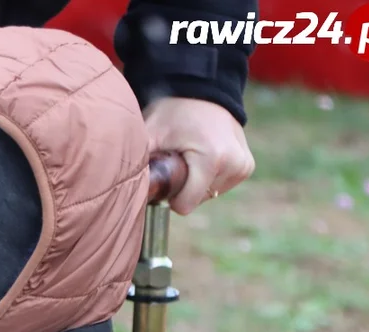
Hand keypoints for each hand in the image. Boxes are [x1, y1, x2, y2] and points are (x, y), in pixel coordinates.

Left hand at [143, 97, 254, 215]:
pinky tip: (203, 155)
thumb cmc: (172, 112)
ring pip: (208, 194)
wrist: (202, 89)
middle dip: (183, 185)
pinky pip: (220, 186)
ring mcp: (243, 166)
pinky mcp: (247, 166)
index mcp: (212, 159)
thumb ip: (138, 162)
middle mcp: (234, 164)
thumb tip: (121, 187)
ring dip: (196, 181)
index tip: (166, 171)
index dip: (169, 193)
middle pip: (196, 200)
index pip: (185, 205)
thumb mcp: (150, 134)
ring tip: (191, 154)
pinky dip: (208, 176)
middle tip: (178, 158)